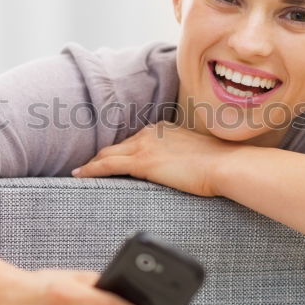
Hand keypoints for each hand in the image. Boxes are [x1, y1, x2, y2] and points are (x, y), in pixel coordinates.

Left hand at [71, 121, 239, 197]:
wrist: (225, 164)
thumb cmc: (219, 164)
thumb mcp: (198, 154)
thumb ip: (184, 157)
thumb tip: (183, 171)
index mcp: (163, 129)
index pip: (134, 141)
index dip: (120, 151)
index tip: (111, 159)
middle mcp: (150, 133)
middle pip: (117, 146)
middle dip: (100, 156)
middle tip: (85, 167)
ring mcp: (145, 146)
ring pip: (107, 154)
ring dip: (91, 164)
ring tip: (78, 173)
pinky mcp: (142, 162)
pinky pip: (107, 166)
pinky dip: (90, 170)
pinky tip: (78, 176)